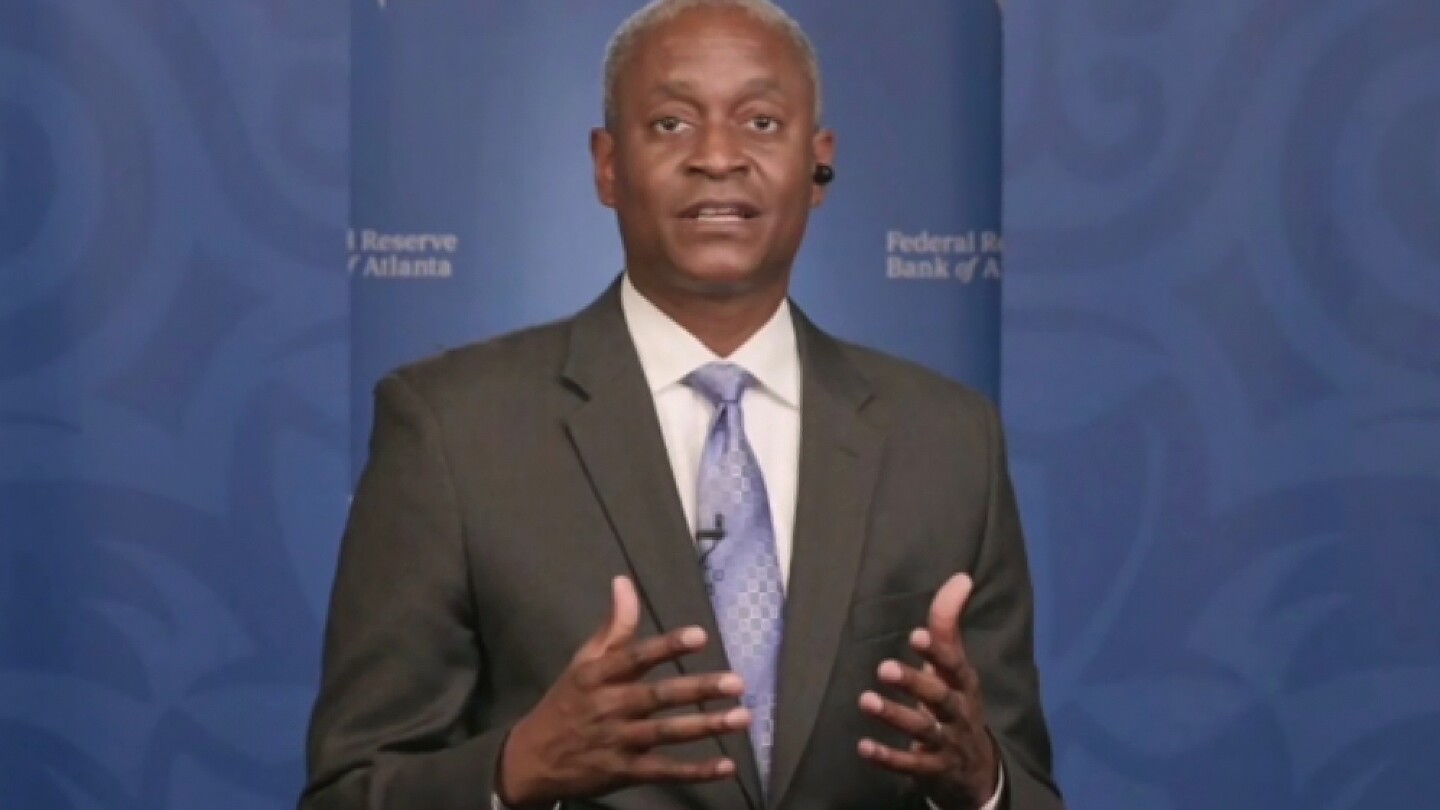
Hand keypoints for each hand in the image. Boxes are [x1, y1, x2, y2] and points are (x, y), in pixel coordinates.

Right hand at [497, 576, 749, 806]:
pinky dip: (695, 771)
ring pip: (666, 733)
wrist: (531, 760)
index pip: (635, 657)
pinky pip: (664, 771)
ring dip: (706, 726)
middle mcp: (609, 706)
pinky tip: (726, 765)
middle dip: (698, 689)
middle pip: (658, 696)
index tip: (700, 636)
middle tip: (737, 682)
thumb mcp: (583, 662)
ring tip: (742, 717)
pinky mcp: (623, 772)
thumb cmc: (567, 703)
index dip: (667, 647)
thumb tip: (624, 582)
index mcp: (598, 675)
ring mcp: (617, 741)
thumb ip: (613, 626)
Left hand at [856, 573, 998, 808]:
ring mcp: (947, 743)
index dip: (938, 652)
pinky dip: (887, 757)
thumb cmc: (957, 704)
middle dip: (914, 683)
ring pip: (922, 731)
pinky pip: (910, 766)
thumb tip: (961, 577)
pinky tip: (863, 746)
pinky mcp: (933, 770)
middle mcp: (958, 712)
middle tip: (884, 667)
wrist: (977, 771)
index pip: (955, 665)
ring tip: (866, 700)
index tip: (917, 635)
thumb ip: (949, 625)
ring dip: (894, 716)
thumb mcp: (955, 667)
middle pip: (939, 698)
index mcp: (963, 684)